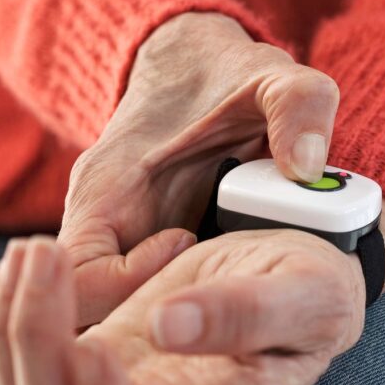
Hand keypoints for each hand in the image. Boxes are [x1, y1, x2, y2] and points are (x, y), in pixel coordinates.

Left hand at [0, 229, 365, 384]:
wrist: (287, 271)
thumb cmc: (313, 289)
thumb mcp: (307, 291)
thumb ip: (250, 311)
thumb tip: (167, 327)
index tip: (97, 352)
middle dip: (35, 351)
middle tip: (45, 253)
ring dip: (12, 331)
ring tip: (34, 250)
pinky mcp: (92, 362)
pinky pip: (24, 364)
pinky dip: (8, 315)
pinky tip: (30, 259)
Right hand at [59, 12, 339, 325]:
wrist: (205, 68)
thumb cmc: (231, 76)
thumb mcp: (274, 79)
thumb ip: (296, 107)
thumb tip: (307, 167)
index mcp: (108, 187)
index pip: (77, 275)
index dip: (127, 282)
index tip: (188, 243)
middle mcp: (105, 225)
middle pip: (96, 312)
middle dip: (157, 315)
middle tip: (224, 289)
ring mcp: (127, 244)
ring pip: (124, 313)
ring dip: (178, 315)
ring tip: (238, 293)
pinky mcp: (151, 254)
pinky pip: (156, 297)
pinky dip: (194, 305)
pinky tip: (241, 292)